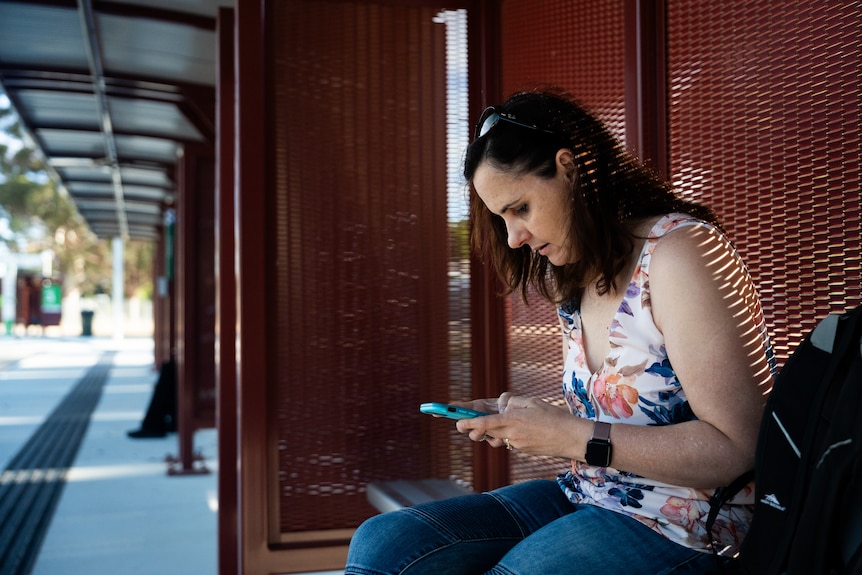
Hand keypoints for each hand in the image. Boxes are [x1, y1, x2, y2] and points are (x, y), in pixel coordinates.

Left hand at [455, 394, 579, 456]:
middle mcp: (512, 434)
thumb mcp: (532, 402)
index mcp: (513, 420)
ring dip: (492, 432)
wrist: (572, 439)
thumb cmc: (554, 417)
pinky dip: (508, 435)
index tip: (457, 423)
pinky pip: (509, 441)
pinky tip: (521, 428)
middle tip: (468, 423)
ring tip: (503, 421)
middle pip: (485, 432)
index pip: (485, 423)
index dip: (469, 423)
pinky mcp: (523, 451)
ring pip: (496, 438)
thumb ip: (513, 402)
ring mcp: (517, 445)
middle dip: (475, 429)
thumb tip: (501, 405)